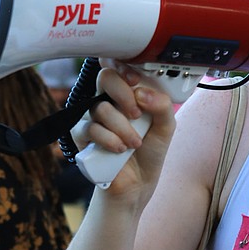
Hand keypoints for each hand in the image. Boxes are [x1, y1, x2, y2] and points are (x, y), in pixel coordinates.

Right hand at [71, 62, 175, 198]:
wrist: (138, 183)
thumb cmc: (150, 151)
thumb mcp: (166, 127)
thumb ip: (162, 106)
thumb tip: (142, 92)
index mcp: (129, 93)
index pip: (119, 67)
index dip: (123, 67)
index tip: (135, 80)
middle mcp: (109, 101)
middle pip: (105, 78)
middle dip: (124, 94)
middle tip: (137, 115)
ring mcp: (93, 117)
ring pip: (100, 108)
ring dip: (122, 128)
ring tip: (134, 143)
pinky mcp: (82, 136)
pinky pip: (90, 129)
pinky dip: (109, 140)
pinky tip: (120, 149)